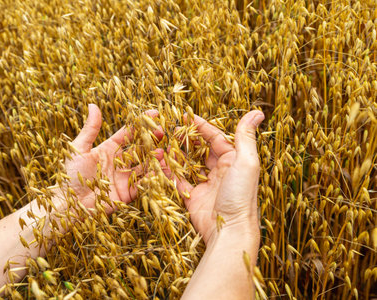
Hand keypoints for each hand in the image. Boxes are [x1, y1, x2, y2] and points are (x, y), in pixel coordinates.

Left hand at [62, 104, 162, 213]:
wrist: (67, 205)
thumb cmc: (69, 175)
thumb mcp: (79, 149)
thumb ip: (90, 129)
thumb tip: (93, 105)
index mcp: (107, 149)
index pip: (128, 133)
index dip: (140, 123)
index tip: (155, 114)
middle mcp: (118, 162)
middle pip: (139, 149)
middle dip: (152, 140)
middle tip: (162, 132)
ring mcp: (123, 178)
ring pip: (144, 166)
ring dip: (154, 159)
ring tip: (163, 152)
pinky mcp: (126, 194)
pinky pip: (142, 185)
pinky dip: (152, 178)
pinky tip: (160, 171)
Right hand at [162, 111, 263, 242]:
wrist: (230, 230)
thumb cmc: (241, 195)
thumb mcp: (246, 162)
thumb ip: (245, 137)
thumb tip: (257, 112)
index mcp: (233, 160)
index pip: (215, 137)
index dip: (201, 126)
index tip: (185, 116)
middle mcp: (219, 171)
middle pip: (200, 150)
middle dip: (186, 139)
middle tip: (171, 128)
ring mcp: (205, 184)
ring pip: (187, 164)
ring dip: (176, 153)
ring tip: (162, 142)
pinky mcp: (193, 198)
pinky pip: (178, 181)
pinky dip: (169, 172)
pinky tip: (159, 162)